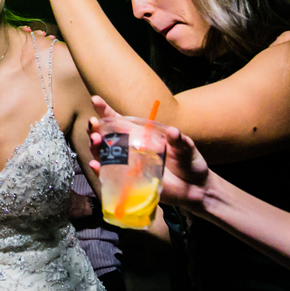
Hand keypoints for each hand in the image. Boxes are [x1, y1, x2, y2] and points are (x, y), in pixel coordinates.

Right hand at [86, 95, 211, 212]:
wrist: (196, 190)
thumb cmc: (190, 164)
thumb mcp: (187, 148)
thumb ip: (179, 141)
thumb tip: (172, 131)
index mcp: (141, 136)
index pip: (119, 122)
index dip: (105, 111)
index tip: (96, 100)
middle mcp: (131, 150)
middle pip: (105, 137)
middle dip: (95, 129)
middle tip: (93, 125)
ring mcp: (128, 166)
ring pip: (103, 155)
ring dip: (95, 147)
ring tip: (95, 140)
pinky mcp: (128, 183)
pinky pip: (109, 176)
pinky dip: (99, 171)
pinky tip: (95, 164)